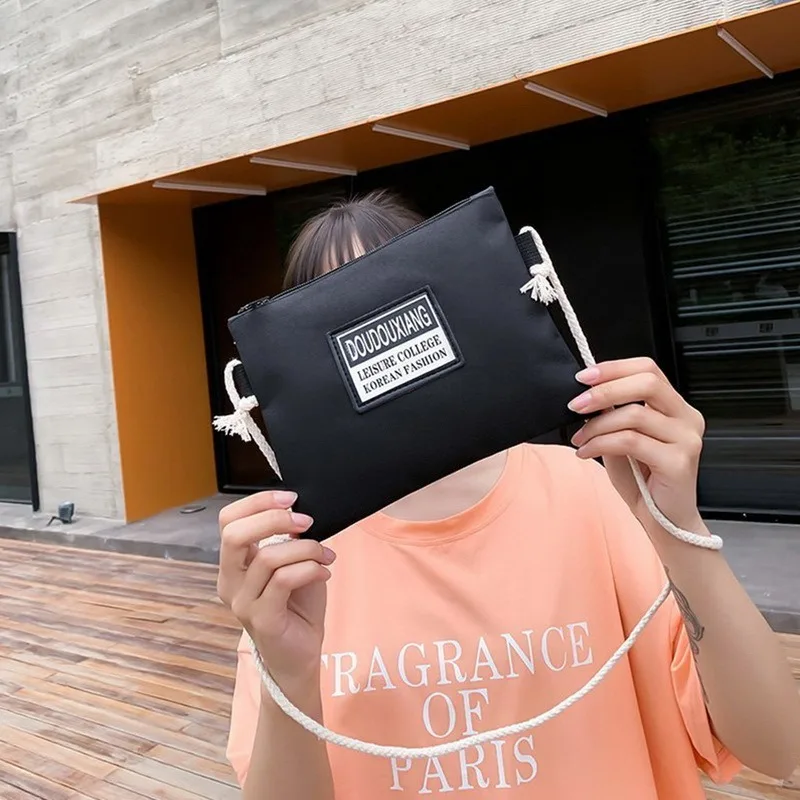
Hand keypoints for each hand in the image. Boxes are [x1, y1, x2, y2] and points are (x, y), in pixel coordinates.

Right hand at [217, 491, 335, 693]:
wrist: (300, 655)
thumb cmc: (297, 607)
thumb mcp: (292, 563)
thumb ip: (288, 539)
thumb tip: (299, 512)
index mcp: (233, 564)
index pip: (228, 521)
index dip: (258, 502)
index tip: (291, 498)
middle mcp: (230, 582)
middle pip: (235, 534)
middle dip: (275, 519)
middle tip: (307, 521)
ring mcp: (243, 603)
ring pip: (268, 556)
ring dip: (306, 548)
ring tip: (326, 555)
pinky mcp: (262, 619)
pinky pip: (283, 580)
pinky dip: (309, 569)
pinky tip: (324, 572)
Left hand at [568, 358, 706, 534]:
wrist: (664, 521)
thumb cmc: (645, 482)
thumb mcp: (623, 441)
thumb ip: (613, 416)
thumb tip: (589, 395)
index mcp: (676, 408)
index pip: (649, 370)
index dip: (614, 368)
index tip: (584, 376)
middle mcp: (687, 418)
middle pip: (647, 383)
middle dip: (604, 391)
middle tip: (576, 404)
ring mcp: (687, 439)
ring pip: (634, 415)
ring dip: (597, 425)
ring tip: (580, 439)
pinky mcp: (679, 461)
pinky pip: (631, 441)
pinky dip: (601, 444)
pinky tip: (587, 452)